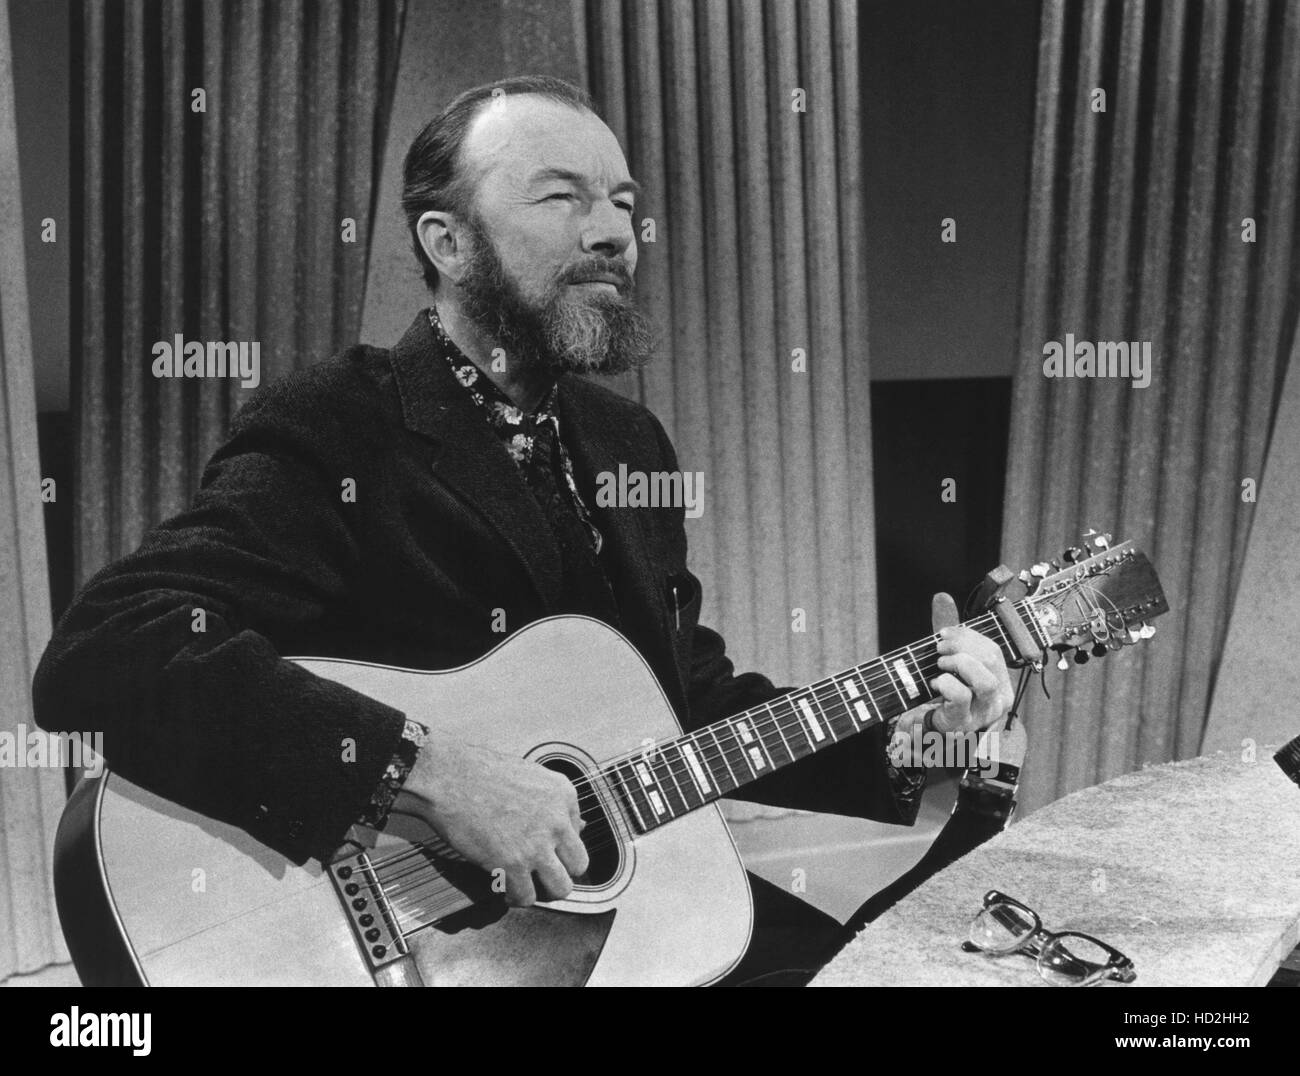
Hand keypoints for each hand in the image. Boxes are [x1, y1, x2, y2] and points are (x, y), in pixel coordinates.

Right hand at [398, 731, 587, 906]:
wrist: (448, 777)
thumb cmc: (480, 772)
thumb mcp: (529, 776)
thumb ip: (552, 803)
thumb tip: (574, 827)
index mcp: (563, 794)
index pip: (578, 833)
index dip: (558, 843)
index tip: (542, 845)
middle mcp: (557, 821)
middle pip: (579, 865)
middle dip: (560, 871)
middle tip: (541, 872)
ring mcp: (537, 845)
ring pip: (561, 888)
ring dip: (543, 890)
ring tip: (526, 884)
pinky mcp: (512, 864)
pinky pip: (526, 897)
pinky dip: (514, 897)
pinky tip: (503, 887)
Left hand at [926, 592, 1014, 735]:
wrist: (936, 731)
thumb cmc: (947, 695)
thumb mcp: (950, 661)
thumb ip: (950, 631)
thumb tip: (942, 596)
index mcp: (1001, 680)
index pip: (993, 649)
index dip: (967, 636)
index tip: (944, 634)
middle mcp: (999, 697)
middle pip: (990, 659)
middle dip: (961, 646)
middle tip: (939, 648)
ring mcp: (984, 712)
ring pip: (984, 680)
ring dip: (957, 663)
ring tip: (940, 665)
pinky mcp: (965, 723)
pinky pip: (961, 696)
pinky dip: (945, 683)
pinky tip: (936, 683)